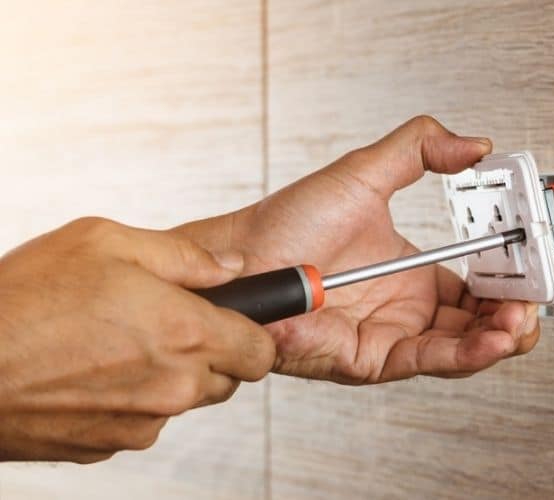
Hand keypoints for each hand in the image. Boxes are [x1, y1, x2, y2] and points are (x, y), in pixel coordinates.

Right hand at [0, 218, 274, 462]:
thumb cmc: (24, 298)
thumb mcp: (105, 242)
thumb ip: (184, 257)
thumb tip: (233, 266)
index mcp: (187, 334)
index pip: (261, 352)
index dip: (251, 333)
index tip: (234, 320)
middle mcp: (175, 387)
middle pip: (228, 378)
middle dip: (210, 352)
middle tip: (164, 323)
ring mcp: (143, 423)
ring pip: (184, 400)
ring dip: (169, 375)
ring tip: (117, 343)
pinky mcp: (110, 446)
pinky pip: (143, 421)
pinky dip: (131, 399)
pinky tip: (91, 372)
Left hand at [178, 116, 540, 383]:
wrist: (239, 259)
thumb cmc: (286, 225)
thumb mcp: (365, 173)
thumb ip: (419, 149)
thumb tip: (472, 144)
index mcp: (414, 273)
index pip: (481, 282)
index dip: (511, 274)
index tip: (530, 254)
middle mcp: (409, 309)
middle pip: (483, 320)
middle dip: (518, 309)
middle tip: (536, 291)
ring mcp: (395, 335)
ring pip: (467, 347)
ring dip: (504, 334)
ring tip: (523, 315)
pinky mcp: (376, 359)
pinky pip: (433, 359)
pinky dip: (471, 352)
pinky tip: (496, 335)